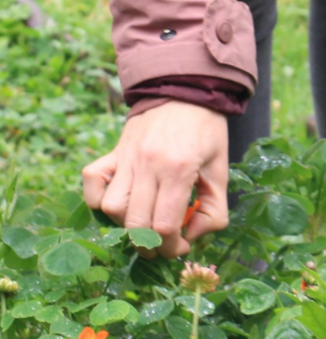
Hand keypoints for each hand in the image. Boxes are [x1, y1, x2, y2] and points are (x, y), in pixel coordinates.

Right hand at [82, 101, 229, 257]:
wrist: (186, 91)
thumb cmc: (207, 132)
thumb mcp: (221, 170)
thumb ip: (214, 209)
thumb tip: (192, 237)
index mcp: (179, 170)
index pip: (163, 226)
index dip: (171, 247)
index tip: (181, 246)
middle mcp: (148, 165)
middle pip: (135, 223)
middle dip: (149, 245)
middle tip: (162, 243)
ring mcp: (126, 157)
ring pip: (111, 207)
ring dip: (125, 223)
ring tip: (144, 220)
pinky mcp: (112, 152)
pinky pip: (91, 182)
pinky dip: (98, 198)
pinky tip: (120, 202)